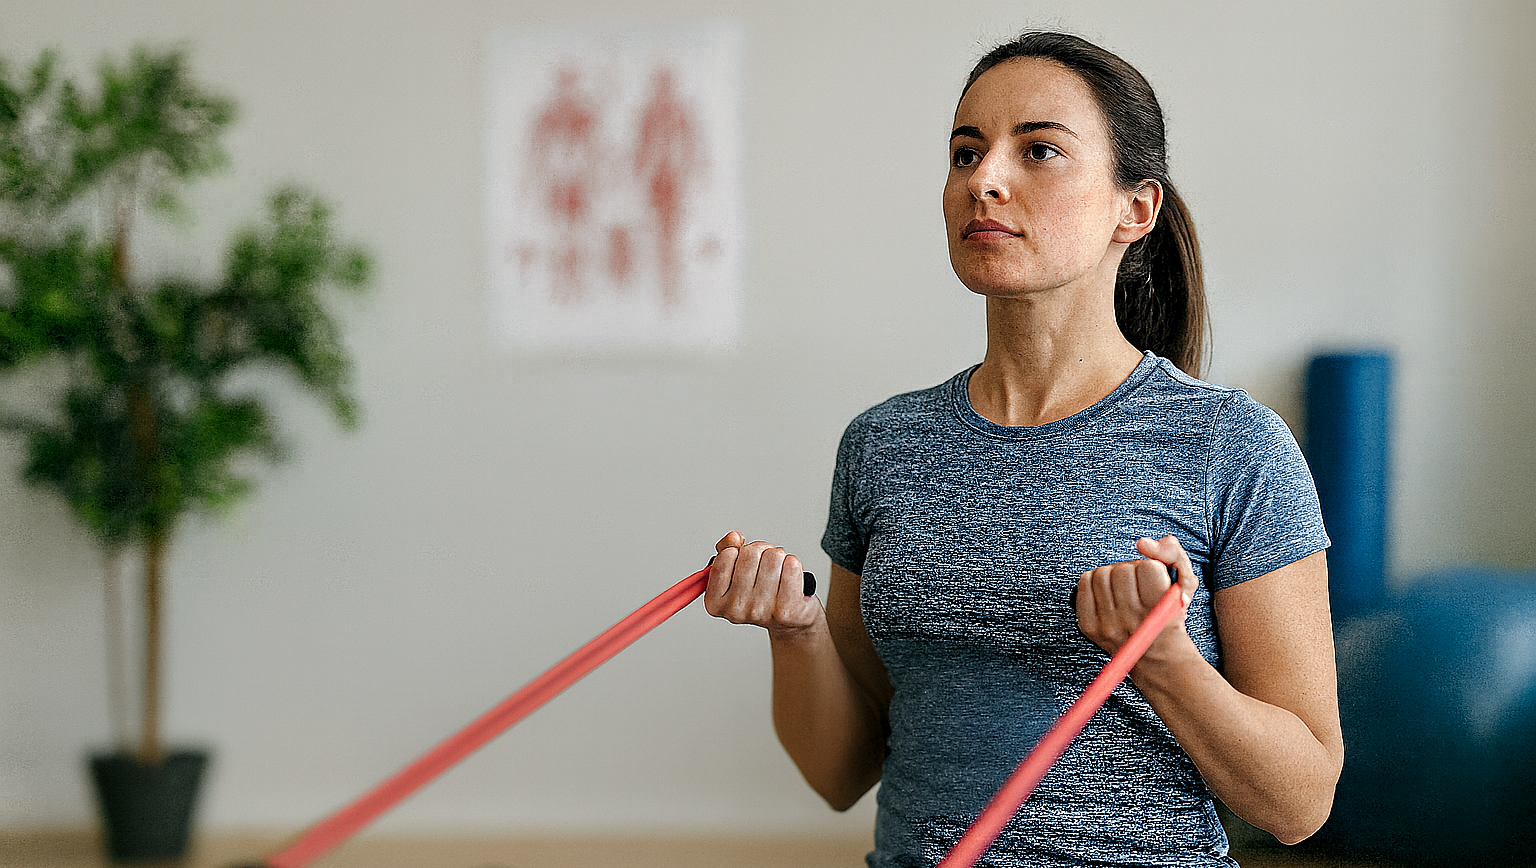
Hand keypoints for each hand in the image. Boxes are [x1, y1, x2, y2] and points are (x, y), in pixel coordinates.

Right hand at [704, 531, 821, 635]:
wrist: (787, 621)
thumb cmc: (760, 593)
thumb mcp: (736, 571)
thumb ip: (727, 549)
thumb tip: (733, 537)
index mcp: (716, 601)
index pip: (726, 555)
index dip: (739, 550)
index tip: (744, 562)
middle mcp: (736, 609)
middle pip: (751, 553)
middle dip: (761, 552)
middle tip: (765, 565)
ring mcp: (761, 611)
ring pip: (773, 557)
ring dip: (779, 558)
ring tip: (778, 572)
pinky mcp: (786, 611)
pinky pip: (792, 567)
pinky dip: (793, 564)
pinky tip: (790, 577)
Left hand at [1075, 535, 1197, 660]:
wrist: (1154, 655)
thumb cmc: (1169, 613)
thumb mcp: (1184, 583)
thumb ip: (1172, 554)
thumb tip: (1142, 543)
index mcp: (1159, 611)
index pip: (1148, 568)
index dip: (1152, 568)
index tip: (1154, 581)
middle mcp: (1132, 620)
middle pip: (1123, 569)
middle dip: (1131, 570)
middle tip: (1137, 584)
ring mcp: (1108, 624)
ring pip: (1103, 574)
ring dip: (1113, 574)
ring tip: (1122, 587)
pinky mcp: (1089, 625)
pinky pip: (1085, 583)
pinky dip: (1095, 581)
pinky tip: (1107, 591)